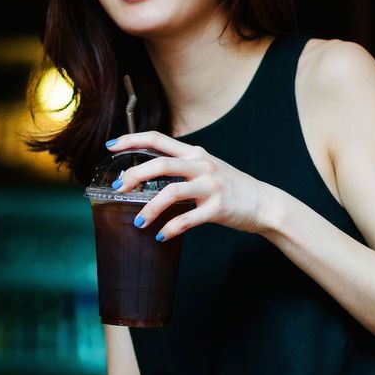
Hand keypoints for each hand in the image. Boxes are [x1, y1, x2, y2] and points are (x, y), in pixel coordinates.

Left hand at [106, 131, 276, 240]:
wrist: (264, 203)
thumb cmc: (232, 187)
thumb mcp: (207, 168)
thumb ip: (183, 166)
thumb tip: (149, 172)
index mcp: (195, 153)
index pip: (157, 139)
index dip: (131, 141)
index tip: (110, 146)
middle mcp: (202, 165)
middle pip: (160, 164)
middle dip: (134, 176)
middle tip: (120, 189)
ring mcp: (211, 186)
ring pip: (171, 192)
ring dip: (149, 209)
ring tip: (139, 223)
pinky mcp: (218, 208)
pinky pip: (187, 219)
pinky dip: (171, 228)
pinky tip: (162, 235)